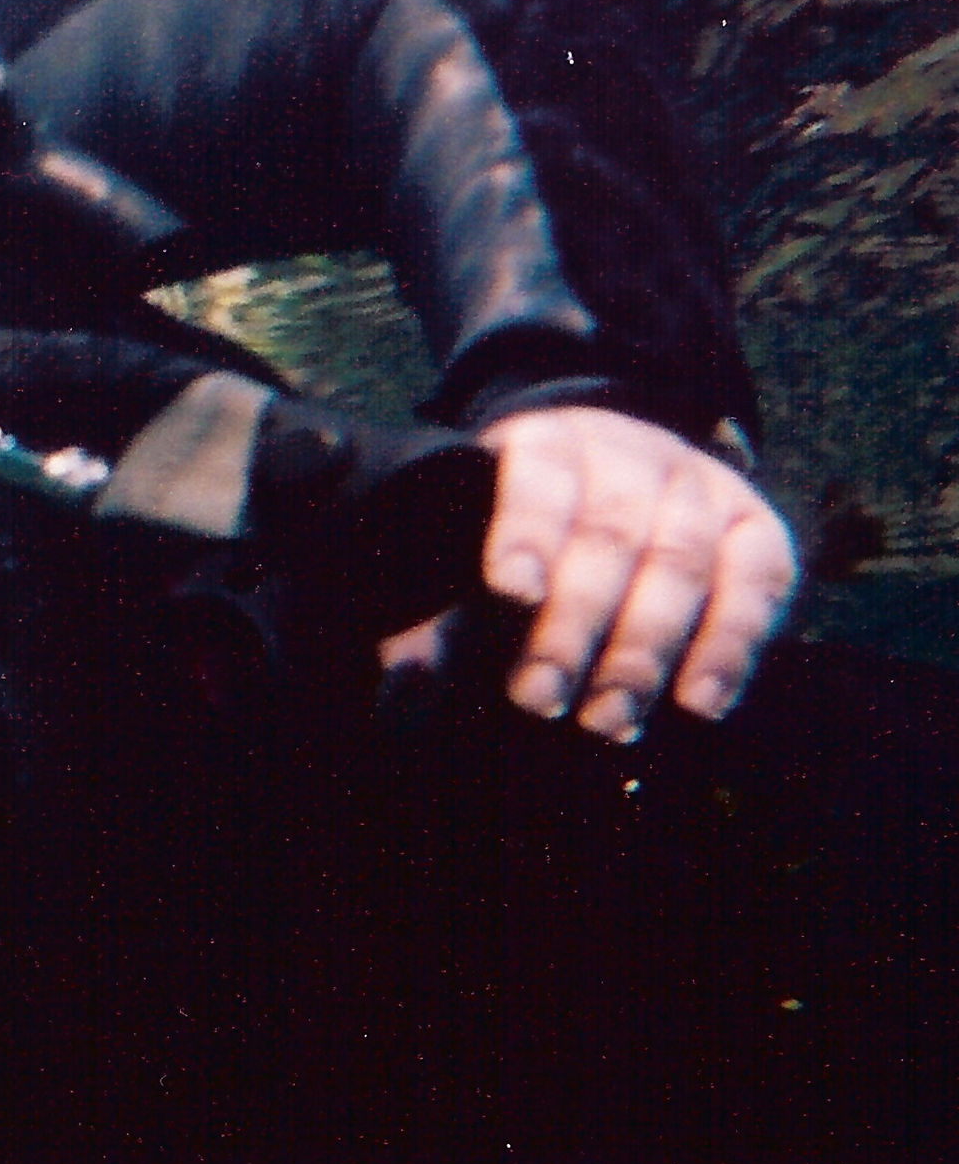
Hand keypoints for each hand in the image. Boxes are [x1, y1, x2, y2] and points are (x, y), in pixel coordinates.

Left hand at [421, 405, 796, 741]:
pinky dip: (731, 644)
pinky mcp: (756, 525)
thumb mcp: (472, 544)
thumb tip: (406, 685)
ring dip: (646, 649)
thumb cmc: (525, 531)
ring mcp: (699, 485)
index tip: (510, 592)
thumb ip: (434, 614)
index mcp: (543, 443)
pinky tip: (699, 702)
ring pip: (682, 560)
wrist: (617, 469)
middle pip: (609, 533)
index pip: (536, 481)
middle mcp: (628, 453)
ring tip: (610, 719)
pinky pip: (758, 581)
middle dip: (575, 625)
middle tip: (542, 699)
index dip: (525, 534)